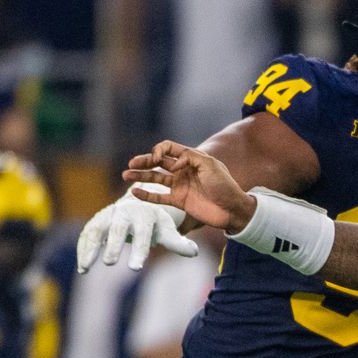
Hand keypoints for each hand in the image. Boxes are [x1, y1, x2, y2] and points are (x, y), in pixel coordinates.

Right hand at [76, 187, 197, 272]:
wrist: (136, 205)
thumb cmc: (154, 223)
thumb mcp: (166, 230)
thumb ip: (177, 242)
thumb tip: (194, 252)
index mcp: (145, 215)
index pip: (143, 233)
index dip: (139, 250)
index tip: (136, 268)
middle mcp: (124, 213)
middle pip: (118, 229)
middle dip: (114, 246)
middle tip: (111, 263)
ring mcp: (108, 216)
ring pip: (97, 230)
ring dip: (90, 248)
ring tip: (86, 267)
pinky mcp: (95, 222)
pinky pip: (86, 235)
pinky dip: (83, 249)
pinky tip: (83, 268)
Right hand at [122, 140, 255, 233]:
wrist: (232, 210)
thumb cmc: (224, 186)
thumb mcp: (210, 165)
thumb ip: (190, 157)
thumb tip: (172, 163)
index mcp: (191, 159)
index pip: (169, 148)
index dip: (160, 150)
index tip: (161, 159)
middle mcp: (183, 170)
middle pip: (158, 162)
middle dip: (144, 160)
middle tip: (131, 163)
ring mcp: (180, 186)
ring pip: (155, 178)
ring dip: (140, 175)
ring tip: (125, 175)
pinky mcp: (179, 201)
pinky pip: (158, 197)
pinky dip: (146, 194)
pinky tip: (134, 192)